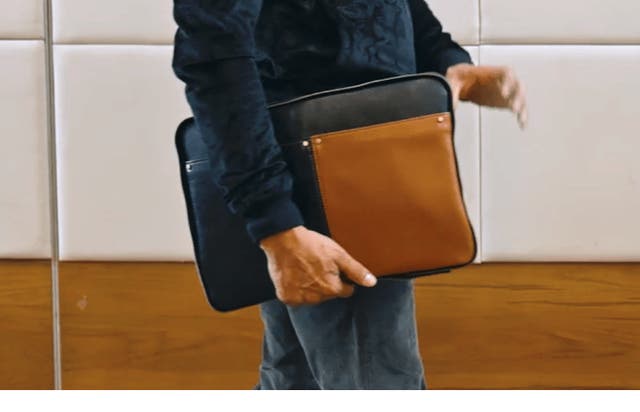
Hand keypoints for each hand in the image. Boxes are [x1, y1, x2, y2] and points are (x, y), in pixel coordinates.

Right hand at [259, 226, 376, 305]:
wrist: (283, 240)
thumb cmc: (311, 245)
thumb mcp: (338, 254)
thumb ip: (356, 270)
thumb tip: (372, 283)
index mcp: (332, 289)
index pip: (346, 290)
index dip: (342, 278)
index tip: (332, 268)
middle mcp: (316, 298)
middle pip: (328, 295)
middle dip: (326, 283)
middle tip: (317, 266)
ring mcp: (299, 299)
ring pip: (313, 297)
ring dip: (311, 287)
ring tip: (305, 269)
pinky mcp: (286, 297)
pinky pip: (296, 298)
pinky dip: (296, 289)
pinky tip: (295, 275)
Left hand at [446, 63, 527, 129]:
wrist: (460, 81)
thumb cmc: (458, 77)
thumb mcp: (452, 81)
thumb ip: (451, 91)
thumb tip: (447, 105)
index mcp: (490, 72)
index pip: (506, 73)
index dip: (507, 81)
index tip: (503, 93)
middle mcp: (501, 80)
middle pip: (517, 84)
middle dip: (518, 95)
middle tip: (514, 107)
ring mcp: (504, 91)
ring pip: (520, 97)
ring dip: (522, 107)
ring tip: (520, 119)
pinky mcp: (504, 101)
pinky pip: (516, 107)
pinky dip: (521, 115)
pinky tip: (522, 125)